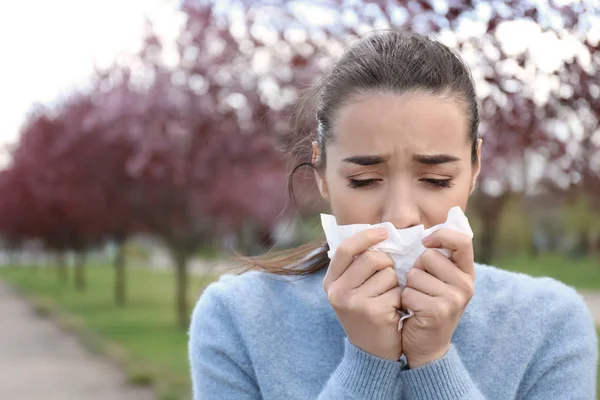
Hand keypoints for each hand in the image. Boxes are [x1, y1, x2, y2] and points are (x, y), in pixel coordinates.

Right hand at [323, 228, 402, 360]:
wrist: (372, 353)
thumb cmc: (366, 313)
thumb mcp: (352, 290)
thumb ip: (357, 264)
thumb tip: (378, 233)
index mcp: (330, 282)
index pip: (346, 248)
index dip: (366, 236)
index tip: (384, 232)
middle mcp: (337, 292)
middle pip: (372, 258)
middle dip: (387, 265)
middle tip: (386, 281)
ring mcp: (354, 303)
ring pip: (388, 274)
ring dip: (395, 285)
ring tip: (387, 300)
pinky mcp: (373, 312)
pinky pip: (397, 292)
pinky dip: (401, 300)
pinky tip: (393, 312)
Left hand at [401, 228, 474, 367]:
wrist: (426, 346)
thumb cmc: (426, 306)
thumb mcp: (437, 280)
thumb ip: (437, 258)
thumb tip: (423, 231)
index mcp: (466, 273)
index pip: (461, 240)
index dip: (441, 236)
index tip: (426, 243)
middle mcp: (466, 285)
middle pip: (428, 256)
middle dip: (415, 269)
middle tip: (421, 289)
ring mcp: (454, 299)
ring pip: (415, 275)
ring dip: (408, 287)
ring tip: (416, 301)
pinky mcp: (438, 312)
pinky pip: (408, 293)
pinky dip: (403, 302)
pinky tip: (412, 312)